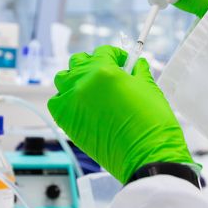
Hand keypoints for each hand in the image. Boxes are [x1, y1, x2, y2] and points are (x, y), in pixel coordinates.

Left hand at [47, 45, 195, 183]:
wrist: (146, 155)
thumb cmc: (151, 124)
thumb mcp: (148, 87)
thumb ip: (138, 71)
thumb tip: (135, 65)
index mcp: (104, 71)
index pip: (103, 52)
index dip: (115, 55)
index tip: (122, 62)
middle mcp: (83, 83)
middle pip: (79, 61)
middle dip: (93, 63)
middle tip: (107, 73)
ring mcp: (71, 102)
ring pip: (63, 78)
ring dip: (75, 78)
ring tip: (90, 88)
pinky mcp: (66, 121)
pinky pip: (56, 102)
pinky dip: (65, 100)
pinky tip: (80, 105)